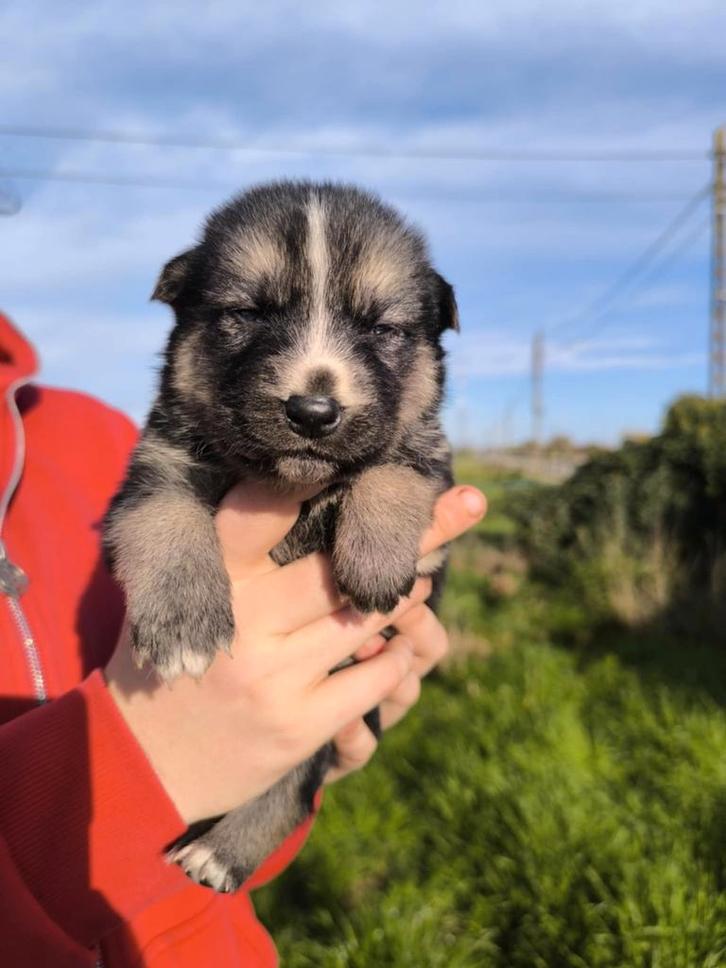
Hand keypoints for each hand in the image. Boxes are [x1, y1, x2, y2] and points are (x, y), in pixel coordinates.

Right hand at [105, 483, 485, 824]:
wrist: (142, 765)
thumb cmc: (166, 667)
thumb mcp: (181, 602)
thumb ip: (226, 558)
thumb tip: (296, 496)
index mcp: (212, 582)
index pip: (260, 512)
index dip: (312, 483)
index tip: (366, 459)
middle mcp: (245, 620)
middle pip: (339, 562)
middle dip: (412, 531)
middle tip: (466, 501)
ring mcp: (275, 675)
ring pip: (366, 618)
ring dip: (404, 596)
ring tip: (424, 577)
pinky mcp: (300, 724)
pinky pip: (374, 680)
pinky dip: (396, 661)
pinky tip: (400, 650)